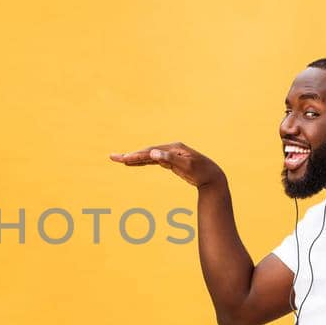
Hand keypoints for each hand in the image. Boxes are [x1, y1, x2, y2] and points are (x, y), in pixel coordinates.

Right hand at [108, 142, 224, 187]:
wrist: (212, 176)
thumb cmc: (201, 171)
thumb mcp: (186, 166)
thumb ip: (169, 159)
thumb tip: (152, 153)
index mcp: (172, 148)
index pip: (150, 152)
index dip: (136, 155)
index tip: (124, 159)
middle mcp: (169, 149)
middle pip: (146, 152)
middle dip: (130, 155)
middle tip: (113, 157)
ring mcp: (169, 155)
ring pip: (148, 156)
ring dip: (134, 158)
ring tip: (119, 159)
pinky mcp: (169, 162)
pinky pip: (152, 162)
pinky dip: (142, 162)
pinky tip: (133, 163)